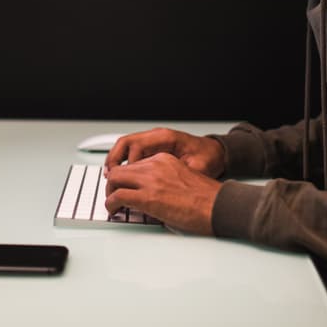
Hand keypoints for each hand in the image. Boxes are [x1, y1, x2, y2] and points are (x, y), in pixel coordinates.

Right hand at [104, 127, 225, 177]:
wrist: (216, 152)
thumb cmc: (209, 158)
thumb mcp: (198, 168)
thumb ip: (179, 176)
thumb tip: (162, 190)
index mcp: (167, 138)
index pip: (137, 146)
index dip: (128, 164)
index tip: (124, 180)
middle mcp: (158, 136)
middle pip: (126, 143)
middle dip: (115, 161)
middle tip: (110, 180)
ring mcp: (154, 141)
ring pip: (126, 146)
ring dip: (116, 161)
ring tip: (110, 178)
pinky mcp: (153, 148)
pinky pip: (132, 152)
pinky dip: (123, 162)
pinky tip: (121, 175)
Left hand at [104, 153, 222, 235]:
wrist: (218, 205)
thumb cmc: (207, 198)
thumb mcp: (183, 178)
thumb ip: (165, 180)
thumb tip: (154, 194)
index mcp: (165, 160)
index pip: (135, 164)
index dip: (127, 176)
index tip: (124, 185)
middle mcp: (155, 165)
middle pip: (122, 169)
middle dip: (114, 183)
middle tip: (113, 194)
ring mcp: (150, 180)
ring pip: (116, 179)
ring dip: (110, 193)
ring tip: (112, 204)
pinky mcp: (148, 197)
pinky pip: (118, 196)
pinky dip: (111, 204)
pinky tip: (114, 210)